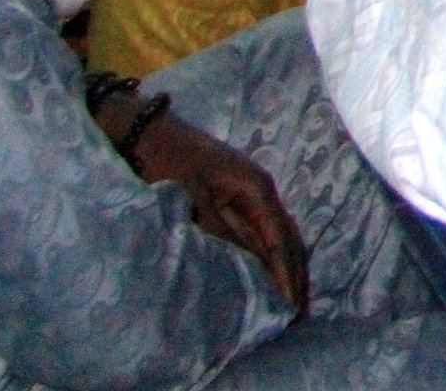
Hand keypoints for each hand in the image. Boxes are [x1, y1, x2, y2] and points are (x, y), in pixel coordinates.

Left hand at [127, 112, 310, 313]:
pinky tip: (264, 276)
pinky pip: (256, 234)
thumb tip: (242, 267)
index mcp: (256, 188)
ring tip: (287, 300)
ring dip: (283, 268)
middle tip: (298, 313)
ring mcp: (247, 195)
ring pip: (274, 237)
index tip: (292, 306)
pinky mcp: (231, 200)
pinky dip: (265, 257)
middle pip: (287, 238)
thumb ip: (217, 232)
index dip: (287, 274)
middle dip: (295, 274)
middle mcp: (259, 192)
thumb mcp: (191, 198)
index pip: (279, 240)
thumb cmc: (168, 161)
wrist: (146, 132)